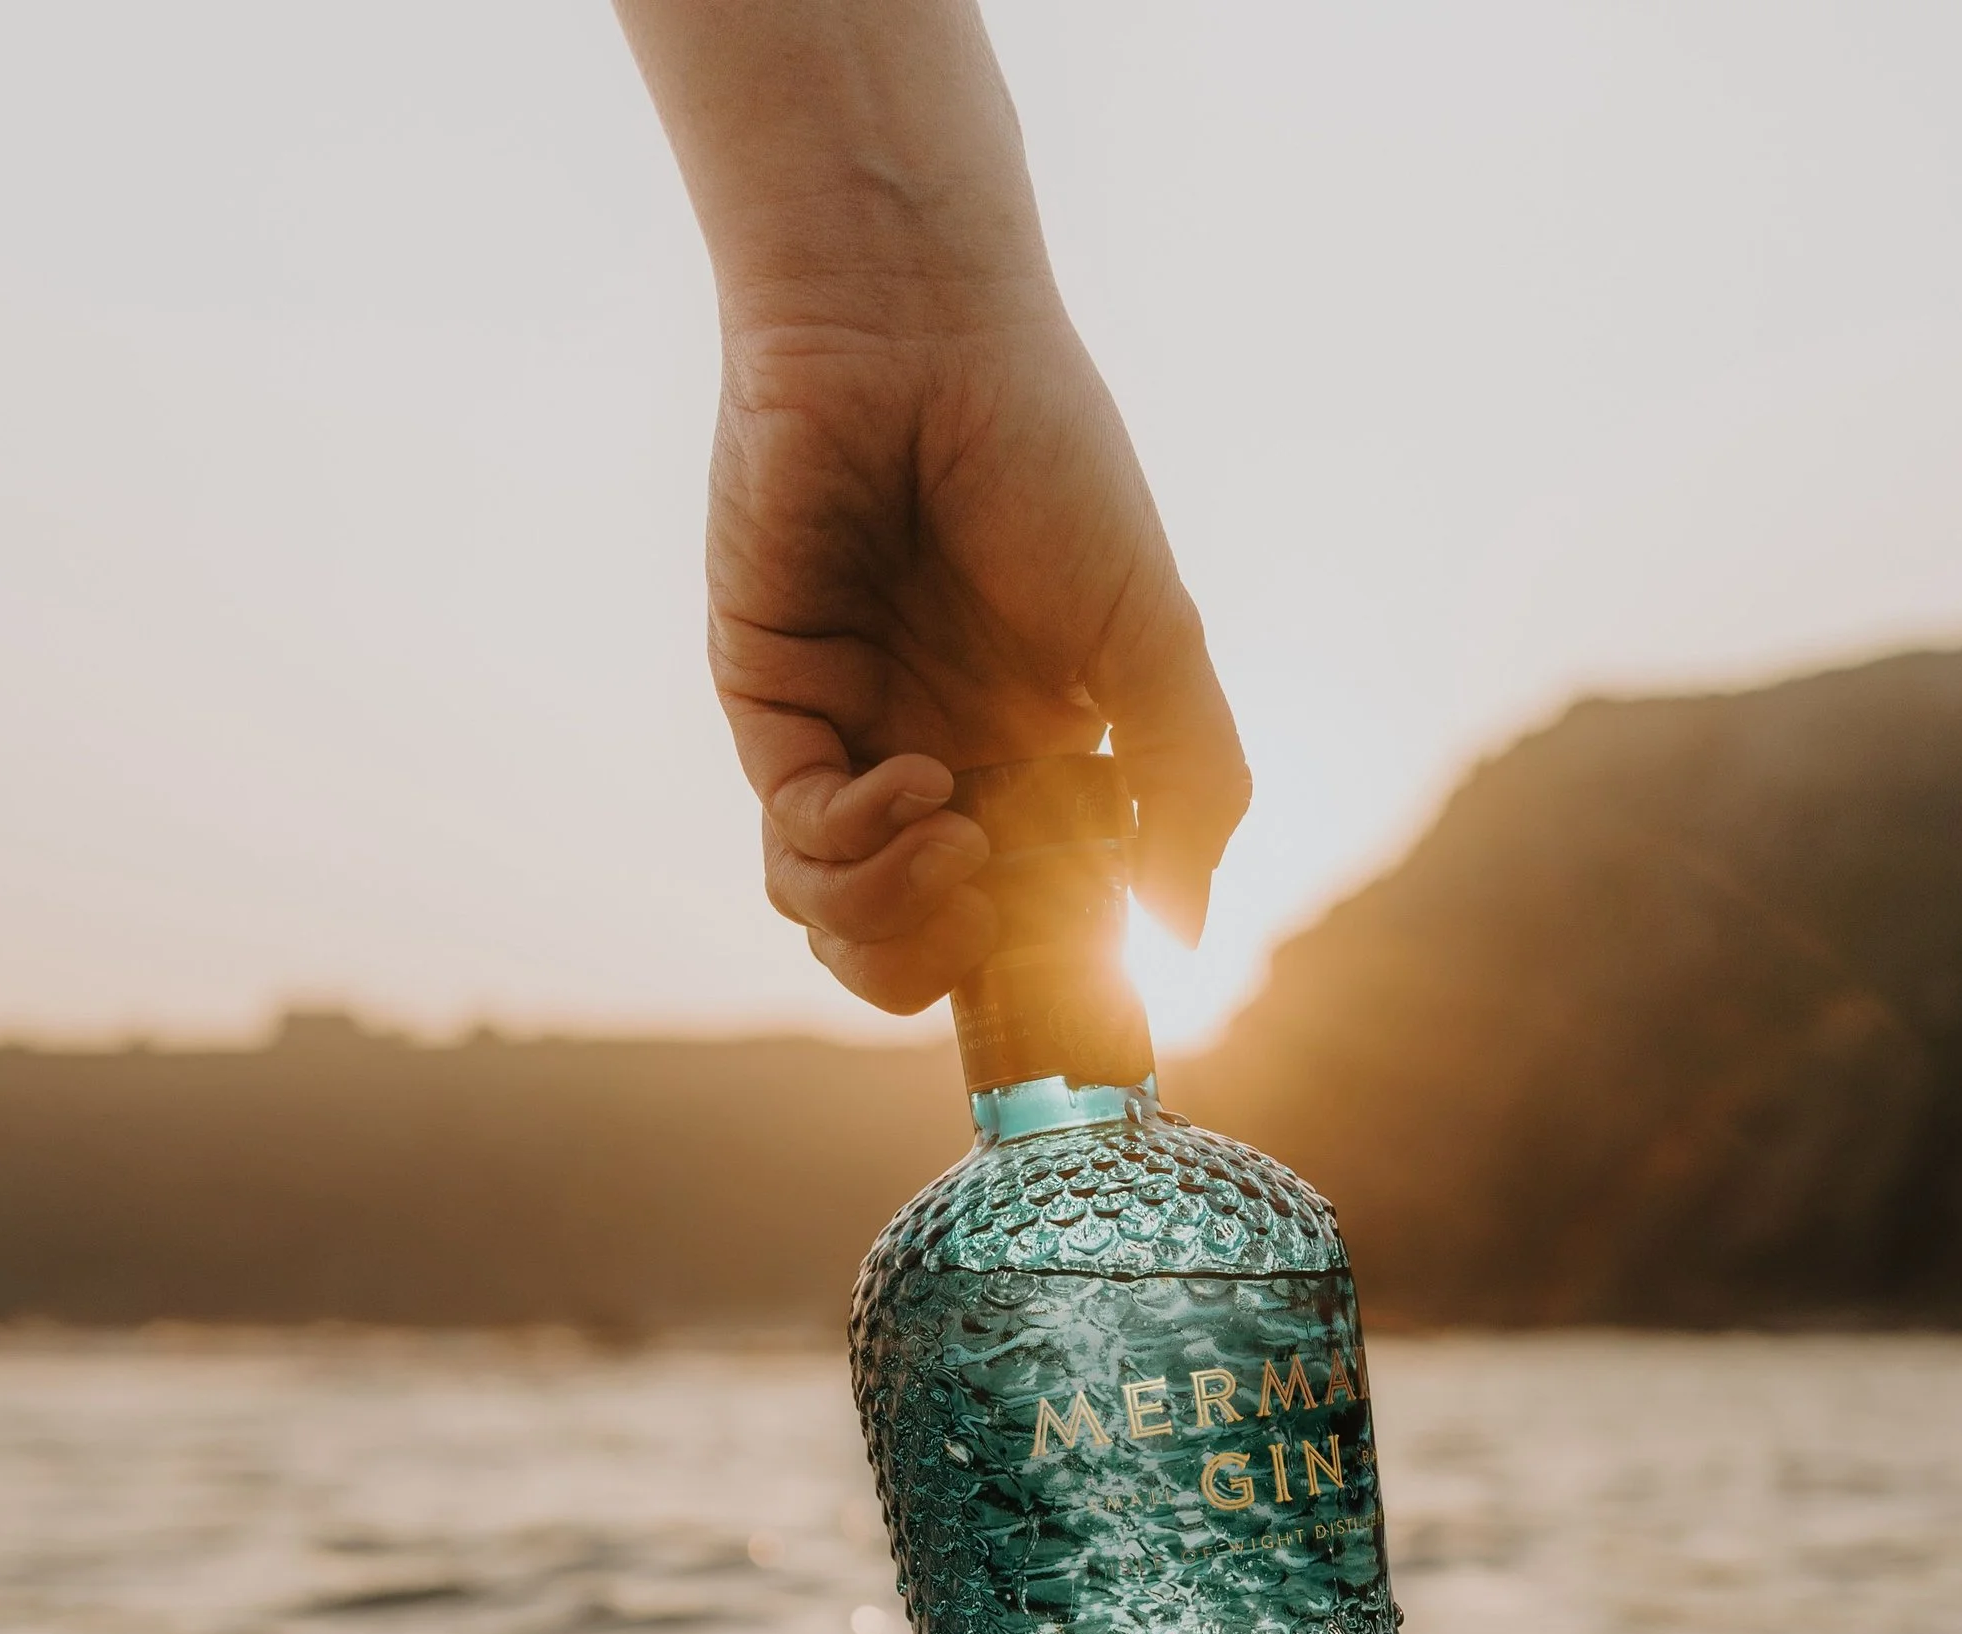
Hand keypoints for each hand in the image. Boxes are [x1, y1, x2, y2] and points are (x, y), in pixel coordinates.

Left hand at [709, 304, 1249, 1012]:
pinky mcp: (770, 706)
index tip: (1080, 953)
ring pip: (831, 919)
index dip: (1036, 969)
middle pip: (907, 952)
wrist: (921, 336)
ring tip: (955, 841)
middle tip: (994, 911)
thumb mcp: (1158, 646)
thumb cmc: (1050, 465)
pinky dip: (855, 837)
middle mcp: (930, 762)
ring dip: (895, 915)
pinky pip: (793, 836)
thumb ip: (1191, 792)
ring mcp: (844, 740)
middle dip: (946, 966)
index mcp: (1026, 762)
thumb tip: (1185, 939)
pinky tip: (912, 779)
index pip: (1013, 923)